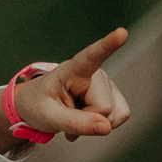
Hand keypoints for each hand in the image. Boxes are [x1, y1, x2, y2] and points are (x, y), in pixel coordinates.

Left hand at [0, 27, 132, 150]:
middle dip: (87, 120)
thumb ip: (75, 123)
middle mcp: (96, 72)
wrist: (40, 106)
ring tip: (75, 114)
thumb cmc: (39, 106)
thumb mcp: (48, 117)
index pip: (93, 56)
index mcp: (73, 69)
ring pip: (114, 116)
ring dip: (94, 124)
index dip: (109, 45)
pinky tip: (87, 119)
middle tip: (66, 114)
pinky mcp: (115, 95)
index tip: (122, 33)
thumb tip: (107, 128)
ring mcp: (107, 83)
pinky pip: (121, 117)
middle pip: (103, 108)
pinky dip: (103, 125)